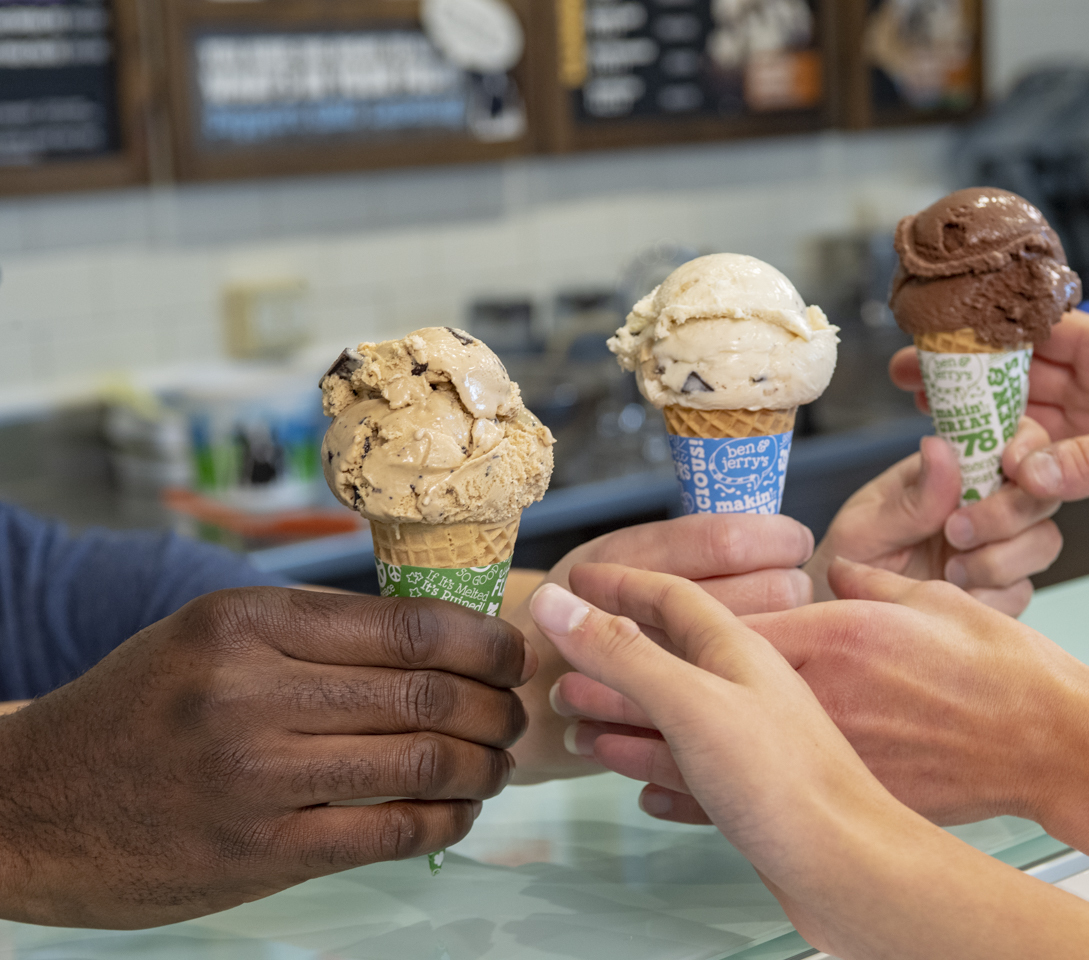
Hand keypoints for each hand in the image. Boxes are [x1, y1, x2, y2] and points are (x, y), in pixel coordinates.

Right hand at [0, 588, 530, 928]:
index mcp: (249, 622)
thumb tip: (443, 637)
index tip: (511, 657)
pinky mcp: (258, 851)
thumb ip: (316, 634)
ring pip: (423, 761)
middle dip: (498, 708)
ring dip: (484, 767)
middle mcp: (252, 691)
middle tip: (514, 717)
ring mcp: (255, 775)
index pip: (412, 624)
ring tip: (494, 767)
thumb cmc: (141, 712)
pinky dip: (446, 820)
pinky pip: (390, 831)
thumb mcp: (212, 638)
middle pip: (430, 693)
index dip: (485, 643)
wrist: (35, 807)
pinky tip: (458, 812)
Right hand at [505, 514, 814, 784]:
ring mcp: (749, 745)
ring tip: (572, 728)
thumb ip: (621, 653)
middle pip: (667, 658)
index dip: (620, 584)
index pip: (671, 597)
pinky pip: (690, 774)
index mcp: (737, 652)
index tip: (577, 577)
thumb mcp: (690, 702)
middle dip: (609, 658)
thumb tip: (555, 601)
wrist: (849, 868)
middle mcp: (746, 690)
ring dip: (622, 719)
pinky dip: (654, 773)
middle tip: (557, 665)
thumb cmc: (783, 780)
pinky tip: (637, 792)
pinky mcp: (750, 797)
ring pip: (673, 720)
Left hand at [553, 558, 1088, 827]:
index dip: (660, 606)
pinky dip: (687, 793)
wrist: (1049, 748)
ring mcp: (821, 748)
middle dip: (624, 676)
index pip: (725, 614)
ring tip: (583, 734)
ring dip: (638, 738)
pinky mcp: (835, 793)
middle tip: (562, 677)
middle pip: (701, 681)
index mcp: (833, 633)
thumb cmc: (1000, 670)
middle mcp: (814, 693)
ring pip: (707, 745)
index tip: (605, 598)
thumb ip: (874, 581)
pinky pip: (746, 799)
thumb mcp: (934, 601)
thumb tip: (841, 568)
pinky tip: (646, 791)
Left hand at [806, 430, 1061, 615]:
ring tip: (946, 572)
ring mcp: (999, 547)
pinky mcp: (1002, 590)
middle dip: (1006, 513)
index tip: (1009, 465)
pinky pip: (1022, 590)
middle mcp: (985, 503)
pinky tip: (955, 597)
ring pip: (1043, 541)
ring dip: (997, 559)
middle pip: (1041, 492)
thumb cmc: (850, 560)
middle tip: (954, 532)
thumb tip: (941, 447)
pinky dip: (991, 596)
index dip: (1026, 445)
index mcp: (955, 470)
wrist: (844, 616)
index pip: (1012, 438)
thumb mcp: (866, 526)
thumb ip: (912, 498)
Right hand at [891, 312, 1088, 542]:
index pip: (1036, 330)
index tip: (938, 339)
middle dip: (966, 383)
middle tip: (912, 385)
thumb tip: (1029, 474)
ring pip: (1024, 428)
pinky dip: (1013, 479)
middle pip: (1017, 378)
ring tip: (936, 442)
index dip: (984, 334)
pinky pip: (1044, 473)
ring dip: (984, 435)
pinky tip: (979, 482)